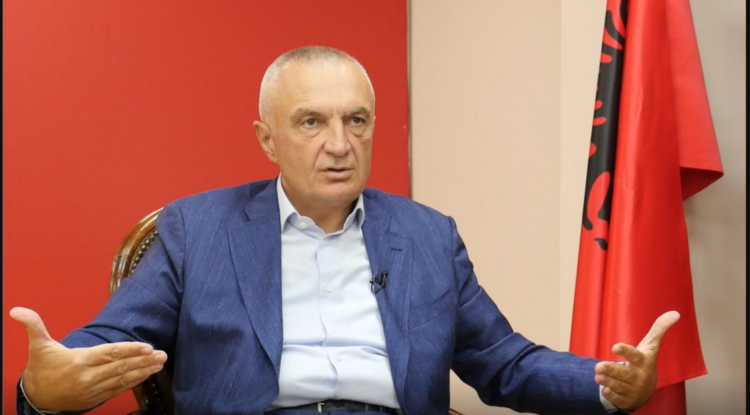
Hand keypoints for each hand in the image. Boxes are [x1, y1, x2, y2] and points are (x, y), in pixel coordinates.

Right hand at [10, 307, 167, 411]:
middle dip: (143, 360)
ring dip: (143, 371)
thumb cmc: (42, 368)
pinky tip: (146, 375)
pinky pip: (119, 389)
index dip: (129, 350)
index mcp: (79, 361)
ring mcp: (94, 389)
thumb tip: (17, 310)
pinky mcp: (97, 398)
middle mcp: (88, 377)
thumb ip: (34, 325)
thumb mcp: (39, 345)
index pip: (109, 354)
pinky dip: (134, 382)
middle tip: (162, 354)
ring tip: (159, 363)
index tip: (147, 347)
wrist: (36, 398)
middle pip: (120, 367)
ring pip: (123, 379)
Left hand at [593, 311, 679, 411]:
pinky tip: (606, 390)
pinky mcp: (626, 400)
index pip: (634, 355)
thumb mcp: (650, 347)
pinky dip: (611, 395)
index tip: (615, 347)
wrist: (646, 390)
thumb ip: (659, 329)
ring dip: (606, 380)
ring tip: (598, 376)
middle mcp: (639, 377)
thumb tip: (675, 313)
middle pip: (623, 373)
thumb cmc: (644, 362)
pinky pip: (617, 399)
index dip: (625, 351)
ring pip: (617, 385)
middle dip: (611, 369)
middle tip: (598, 366)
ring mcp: (633, 390)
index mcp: (644, 362)